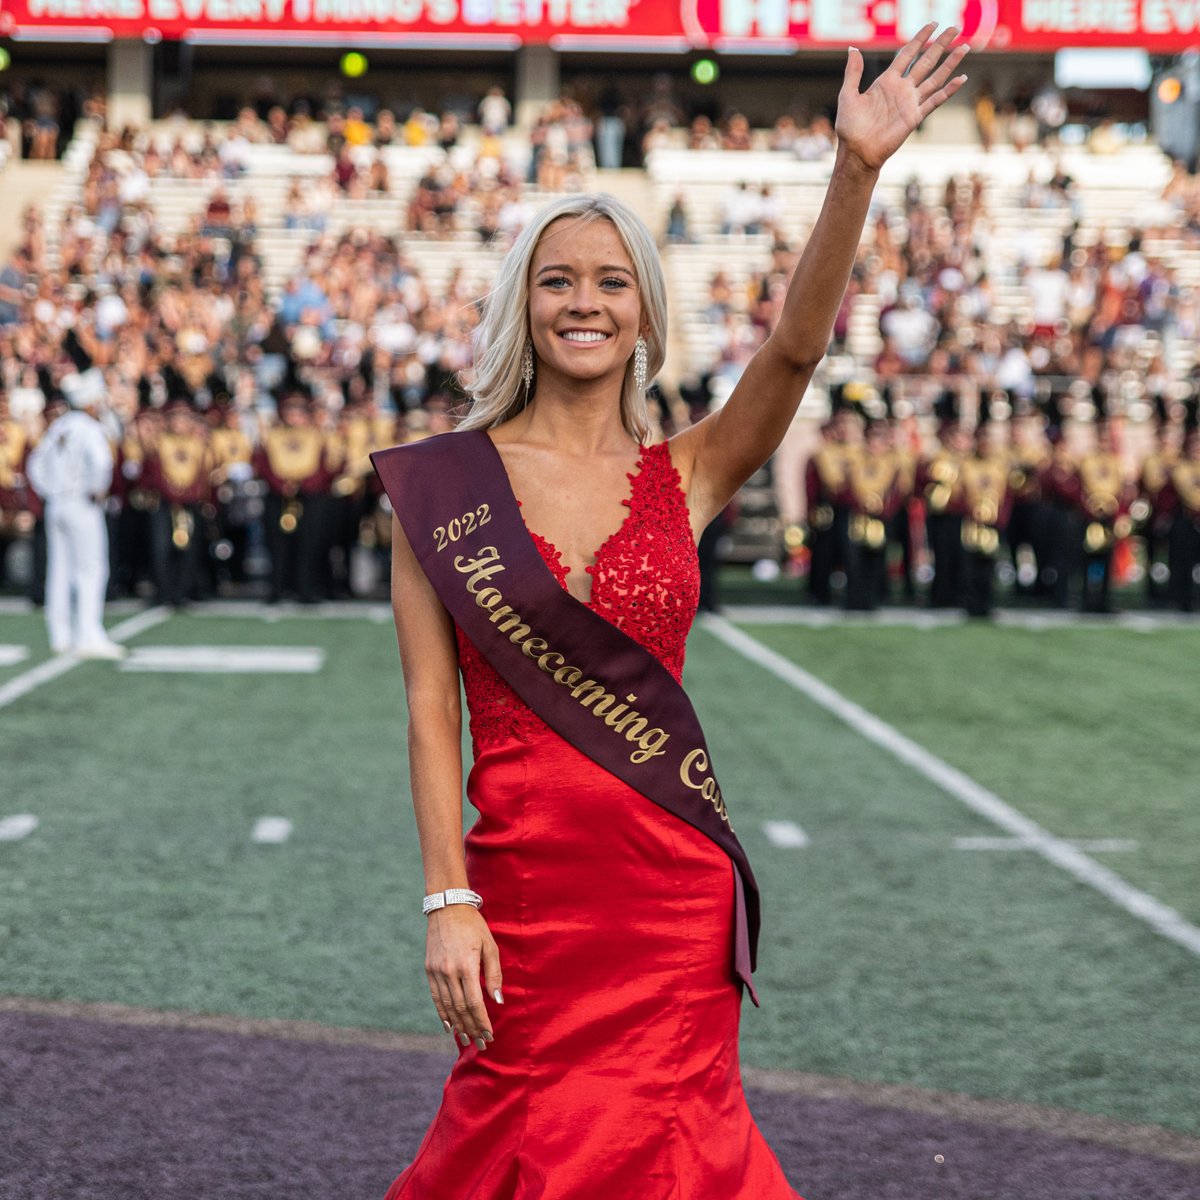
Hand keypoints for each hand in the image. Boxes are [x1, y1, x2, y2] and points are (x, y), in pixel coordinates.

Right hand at [425, 904, 503, 1049]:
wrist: (447, 908)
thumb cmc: (474, 926)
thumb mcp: (490, 946)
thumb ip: (494, 974)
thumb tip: (497, 1001)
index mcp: (467, 966)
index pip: (475, 1003)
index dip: (482, 1021)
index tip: (490, 1035)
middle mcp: (449, 971)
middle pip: (461, 1008)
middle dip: (472, 1028)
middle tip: (481, 1043)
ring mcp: (437, 971)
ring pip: (447, 1006)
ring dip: (458, 1025)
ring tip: (467, 1039)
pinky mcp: (429, 970)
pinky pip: (436, 997)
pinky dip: (442, 1013)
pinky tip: (448, 1025)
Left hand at [835, 24, 969, 172]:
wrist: (856, 152)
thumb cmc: (849, 127)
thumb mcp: (848, 95)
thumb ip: (853, 71)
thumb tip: (853, 48)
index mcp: (887, 81)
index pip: (907, 54)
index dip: (920, 38)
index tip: (933, 24)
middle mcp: (902, 89)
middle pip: (926, 61)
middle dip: (941, 44)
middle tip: (955, 28)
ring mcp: (910, 103)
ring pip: (935, 78)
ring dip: (950, 63)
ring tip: (965, 47)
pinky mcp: (915, 117)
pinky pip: (935, 101)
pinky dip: (949, 90)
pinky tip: (961, 78)